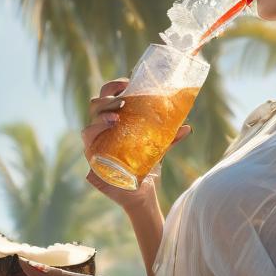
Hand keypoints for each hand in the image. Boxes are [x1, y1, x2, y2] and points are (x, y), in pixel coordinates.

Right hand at [82, 78, 192, 210]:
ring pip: (91, 117)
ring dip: (103, 112)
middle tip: (123, 99)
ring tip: (117, 116)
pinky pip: (88, 137)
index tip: (128, 81)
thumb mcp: (159, 149)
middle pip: (97, 103)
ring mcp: (95, 140)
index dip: (114, 85)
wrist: (140, 194)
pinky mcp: (92, 154)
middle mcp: (102, 128)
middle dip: (108, 96)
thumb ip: (170, 138)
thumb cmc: (145, 167)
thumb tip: (187, 127)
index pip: (108, 96)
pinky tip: (109, 125)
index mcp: (115, 120)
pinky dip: (96, 128)